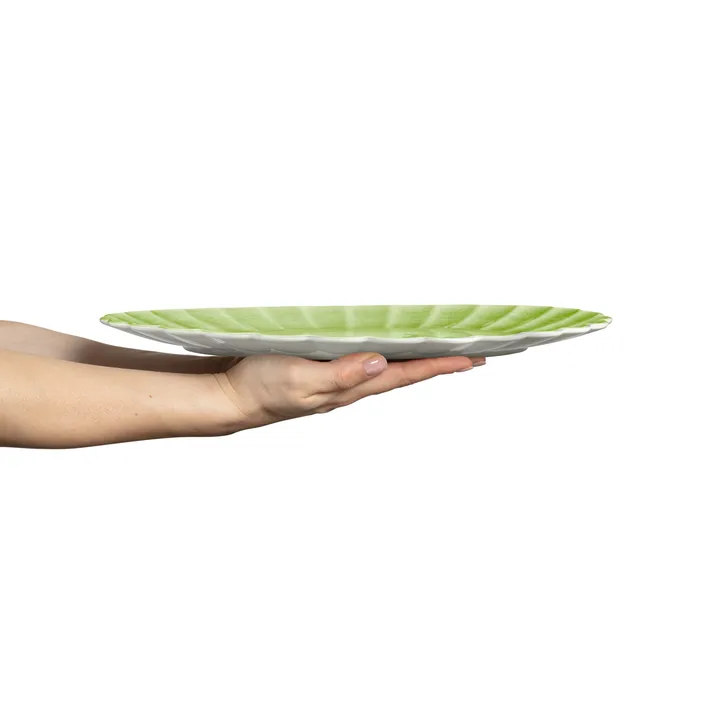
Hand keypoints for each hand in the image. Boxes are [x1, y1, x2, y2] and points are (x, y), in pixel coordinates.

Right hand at [213, 352, 485, 429]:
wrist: (229, 397)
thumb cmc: (260, 388)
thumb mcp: (300, 380)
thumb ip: (341, 375)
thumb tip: (381, 364)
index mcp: (350, 388)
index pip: (405, 375)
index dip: (439, 365)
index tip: (472, 358)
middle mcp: (350, 386)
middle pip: (404, 374)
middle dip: (438, 364)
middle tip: (470, 354)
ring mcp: (337, 381)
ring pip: (387, 370)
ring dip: (416, 361)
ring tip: (439, 351)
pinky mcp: (322, 371)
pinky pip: (364, 363)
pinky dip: (386, 355)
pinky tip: (386, 348)